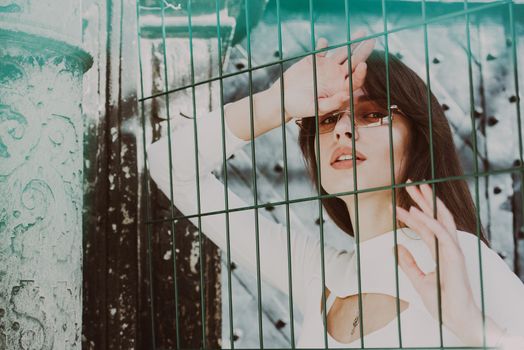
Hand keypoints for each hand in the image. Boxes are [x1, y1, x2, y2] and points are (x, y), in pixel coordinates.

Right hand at [269, 31, 374, 119]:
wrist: (283, 99)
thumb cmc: (300, 107)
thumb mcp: (316, 108)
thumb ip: (332, 102)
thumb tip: (347, 95)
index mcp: (339, 89)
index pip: (354, 80)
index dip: (360, 73)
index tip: (363, 65)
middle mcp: (336, 77)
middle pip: (354, 62)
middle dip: (363, 51)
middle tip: (373, 40)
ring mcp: (326, 67)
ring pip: (342, 53)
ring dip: (351, 43)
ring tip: (361, 33)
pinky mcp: (314, 60)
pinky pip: (321, 50)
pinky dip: (323, 45)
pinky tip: (324, 42)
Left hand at [394, 179, 483, 344]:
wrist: (455, 318)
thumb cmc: (442, 302)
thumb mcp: (418, 280)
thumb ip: (408, 263)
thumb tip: (395, 247)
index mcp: (440, 251)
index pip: (425, 227)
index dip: (411, 215)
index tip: (395, 206)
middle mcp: (447, 247)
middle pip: (435, 216)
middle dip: (423, 199)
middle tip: (409, 183)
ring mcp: (452, 249)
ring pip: (440, 218)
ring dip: (426, 201)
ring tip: (414, 187)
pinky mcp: (454, 255)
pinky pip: (439, 232)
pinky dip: (427, 220)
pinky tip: (414, 210)